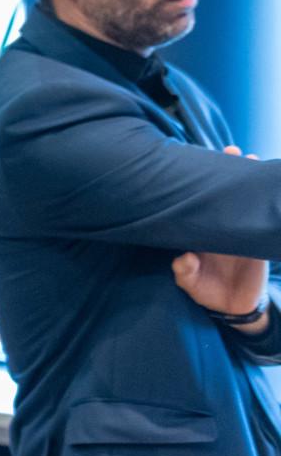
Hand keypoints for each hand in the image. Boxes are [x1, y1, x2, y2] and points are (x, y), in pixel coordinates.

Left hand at [172, 146, 269, 330]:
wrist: (235, 304)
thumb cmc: (207, 290)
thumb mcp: (191, 284)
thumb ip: (185, 273)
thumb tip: (184, 258)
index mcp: (198, 230)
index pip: (195, 201)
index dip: (196, 182)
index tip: (196, 162)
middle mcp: (218, 224)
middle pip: (221, 192)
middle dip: (226, 169)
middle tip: (232, 150)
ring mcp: (240, 229)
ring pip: (244, 200)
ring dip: (248, 181)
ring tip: (252, 158)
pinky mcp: (258, 239)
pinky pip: (263, 218)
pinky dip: (268, 205)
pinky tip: (271, 189)